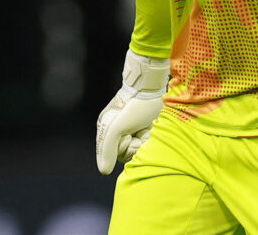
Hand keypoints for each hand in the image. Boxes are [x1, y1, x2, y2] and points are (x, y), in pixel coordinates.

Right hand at [96, 50, 169, 174]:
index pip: (114, 154)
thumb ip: (108, 149)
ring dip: (146, 140)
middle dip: (137, 144)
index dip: (125, 148)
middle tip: (142, 129)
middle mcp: (117, 130)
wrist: (153, 85)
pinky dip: (152, 137)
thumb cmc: (135, 104)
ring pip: (138, 149)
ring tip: (149, 127)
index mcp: (106, 128)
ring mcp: (131, 129)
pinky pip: (147, 143)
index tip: (130, 135)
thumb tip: (104, 172)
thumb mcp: (117, 126)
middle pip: (127, 153)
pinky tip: (153, 127)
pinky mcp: (144, 128)